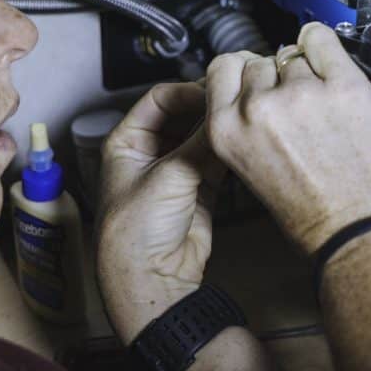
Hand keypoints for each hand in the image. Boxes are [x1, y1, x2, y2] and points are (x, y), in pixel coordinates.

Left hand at [95, 82, 222, 343]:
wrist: (153, 278)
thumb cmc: (137, 230)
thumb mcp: (168, 176)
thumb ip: (199, 141)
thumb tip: (224, 110)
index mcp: (127, 141)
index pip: (160, 100)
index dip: (188, 93)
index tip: (216, 92)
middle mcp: (149, 151)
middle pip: (184, 116)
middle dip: (208, 109)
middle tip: (235, 101)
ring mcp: (175, 169)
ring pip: (201, 137)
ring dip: (219, 130)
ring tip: (243, 118)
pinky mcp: (197, 188)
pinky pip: (215, 159)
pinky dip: (228, 150)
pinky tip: (242, 142)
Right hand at [205, 22, 370, 255]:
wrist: (357, 229)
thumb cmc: (308, 211)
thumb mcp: (247, 167)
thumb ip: (243, 123)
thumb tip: (254, 83)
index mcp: (227, 130)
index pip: (222, 67)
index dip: (241, 69)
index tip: (256, 76)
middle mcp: (258, 108)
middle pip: (258, 61)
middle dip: (275, 77)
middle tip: (296, 105)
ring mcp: (301, 94)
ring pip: (292, 56)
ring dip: (304, 71)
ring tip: (320, 105)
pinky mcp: (342, 86)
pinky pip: (322, 40)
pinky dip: (322, 44)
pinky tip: (328, 62)